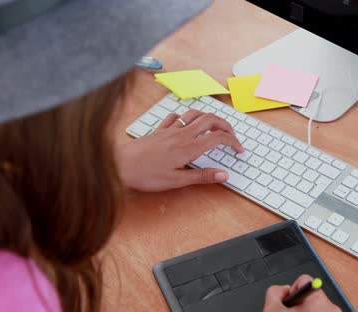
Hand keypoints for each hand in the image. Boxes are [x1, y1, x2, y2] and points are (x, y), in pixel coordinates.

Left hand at [116, 109, 243, 191]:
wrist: (119, 164)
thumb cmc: (145, 174)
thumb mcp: (176, 181)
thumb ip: (202, 176)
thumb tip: (223, 174)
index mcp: (189, 147)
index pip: (218, 138)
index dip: (233, 141)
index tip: (239, 149)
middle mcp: (182, 134)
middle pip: (211, 120)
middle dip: (226, 125)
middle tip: (232, 135)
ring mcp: (170, 130)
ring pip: (195, 114)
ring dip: (209, 117)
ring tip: (215, 126)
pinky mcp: (159, 130)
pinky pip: (176, 116)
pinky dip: (186, 117)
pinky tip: (186, 123)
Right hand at [263, 275, 340, 311]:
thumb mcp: (272, 309)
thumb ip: (275, 291)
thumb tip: (282, 289)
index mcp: (317, 300)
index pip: (304, 281)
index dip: (292, 291)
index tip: (289, 304)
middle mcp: (331, 308)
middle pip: (312, 295)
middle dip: (300, 305)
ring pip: (318, 308)